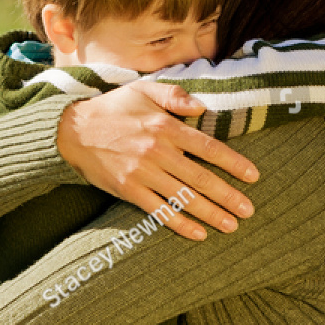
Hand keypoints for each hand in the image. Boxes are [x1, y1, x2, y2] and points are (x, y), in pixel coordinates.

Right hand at [55, 82, 257, 240]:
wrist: (71, 130)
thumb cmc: (112, 108)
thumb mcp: (143, 90)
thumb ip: (174, 95)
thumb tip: (202, 106)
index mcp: (165, 126)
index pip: (207, 147)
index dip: (233, 163)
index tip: (253, 176)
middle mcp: (157, 151)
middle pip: (200, 177)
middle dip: (228, 195)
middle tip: (249, 210)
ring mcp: (142, 173)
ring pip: (183, 197)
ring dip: (210, 213)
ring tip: (232, 225)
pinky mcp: (127, 189)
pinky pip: (158, 211)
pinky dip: (179, 224)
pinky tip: (198, 234)